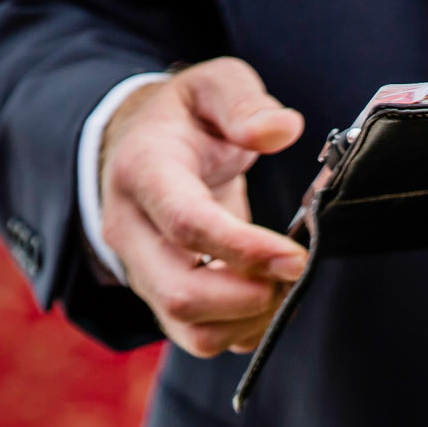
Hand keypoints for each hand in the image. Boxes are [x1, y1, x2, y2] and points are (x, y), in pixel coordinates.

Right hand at [97, 57, 308, 354]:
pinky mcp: (161, 300)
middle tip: (294, 269)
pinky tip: (268, 298)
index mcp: (142, 172)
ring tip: (283, 283)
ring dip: (250, 320)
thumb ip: (244, 102)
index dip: (245, 250)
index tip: (296, 257)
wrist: (139, 149)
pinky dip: (244, 332)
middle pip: (181, 294)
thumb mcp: (212, 86)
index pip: (186, 225)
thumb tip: (282, 129)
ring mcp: (142, 273)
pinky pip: (200, 340)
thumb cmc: (184, 121)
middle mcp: (131, 231)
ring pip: (191, 331)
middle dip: (250, 297)